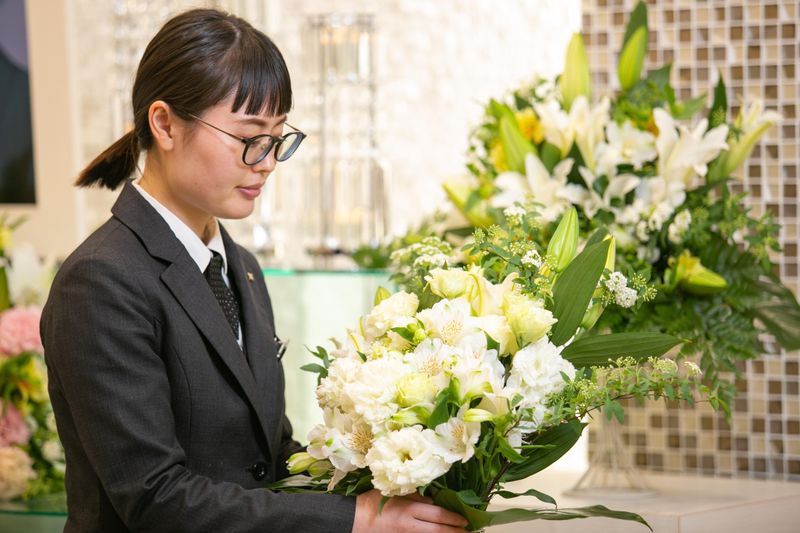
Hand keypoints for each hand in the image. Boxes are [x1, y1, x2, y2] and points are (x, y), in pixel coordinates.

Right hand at [353, 489, 468, 531]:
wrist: (352, 521)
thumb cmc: (372, 503)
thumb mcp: (394, 493)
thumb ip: (414, 495)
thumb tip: (432, 500)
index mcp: (408, 509)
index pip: (437, 514)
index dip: (453, 518)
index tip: (465, 519)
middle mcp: (409, 525)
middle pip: (438, 530)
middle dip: (455, 531)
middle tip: (468, 531)